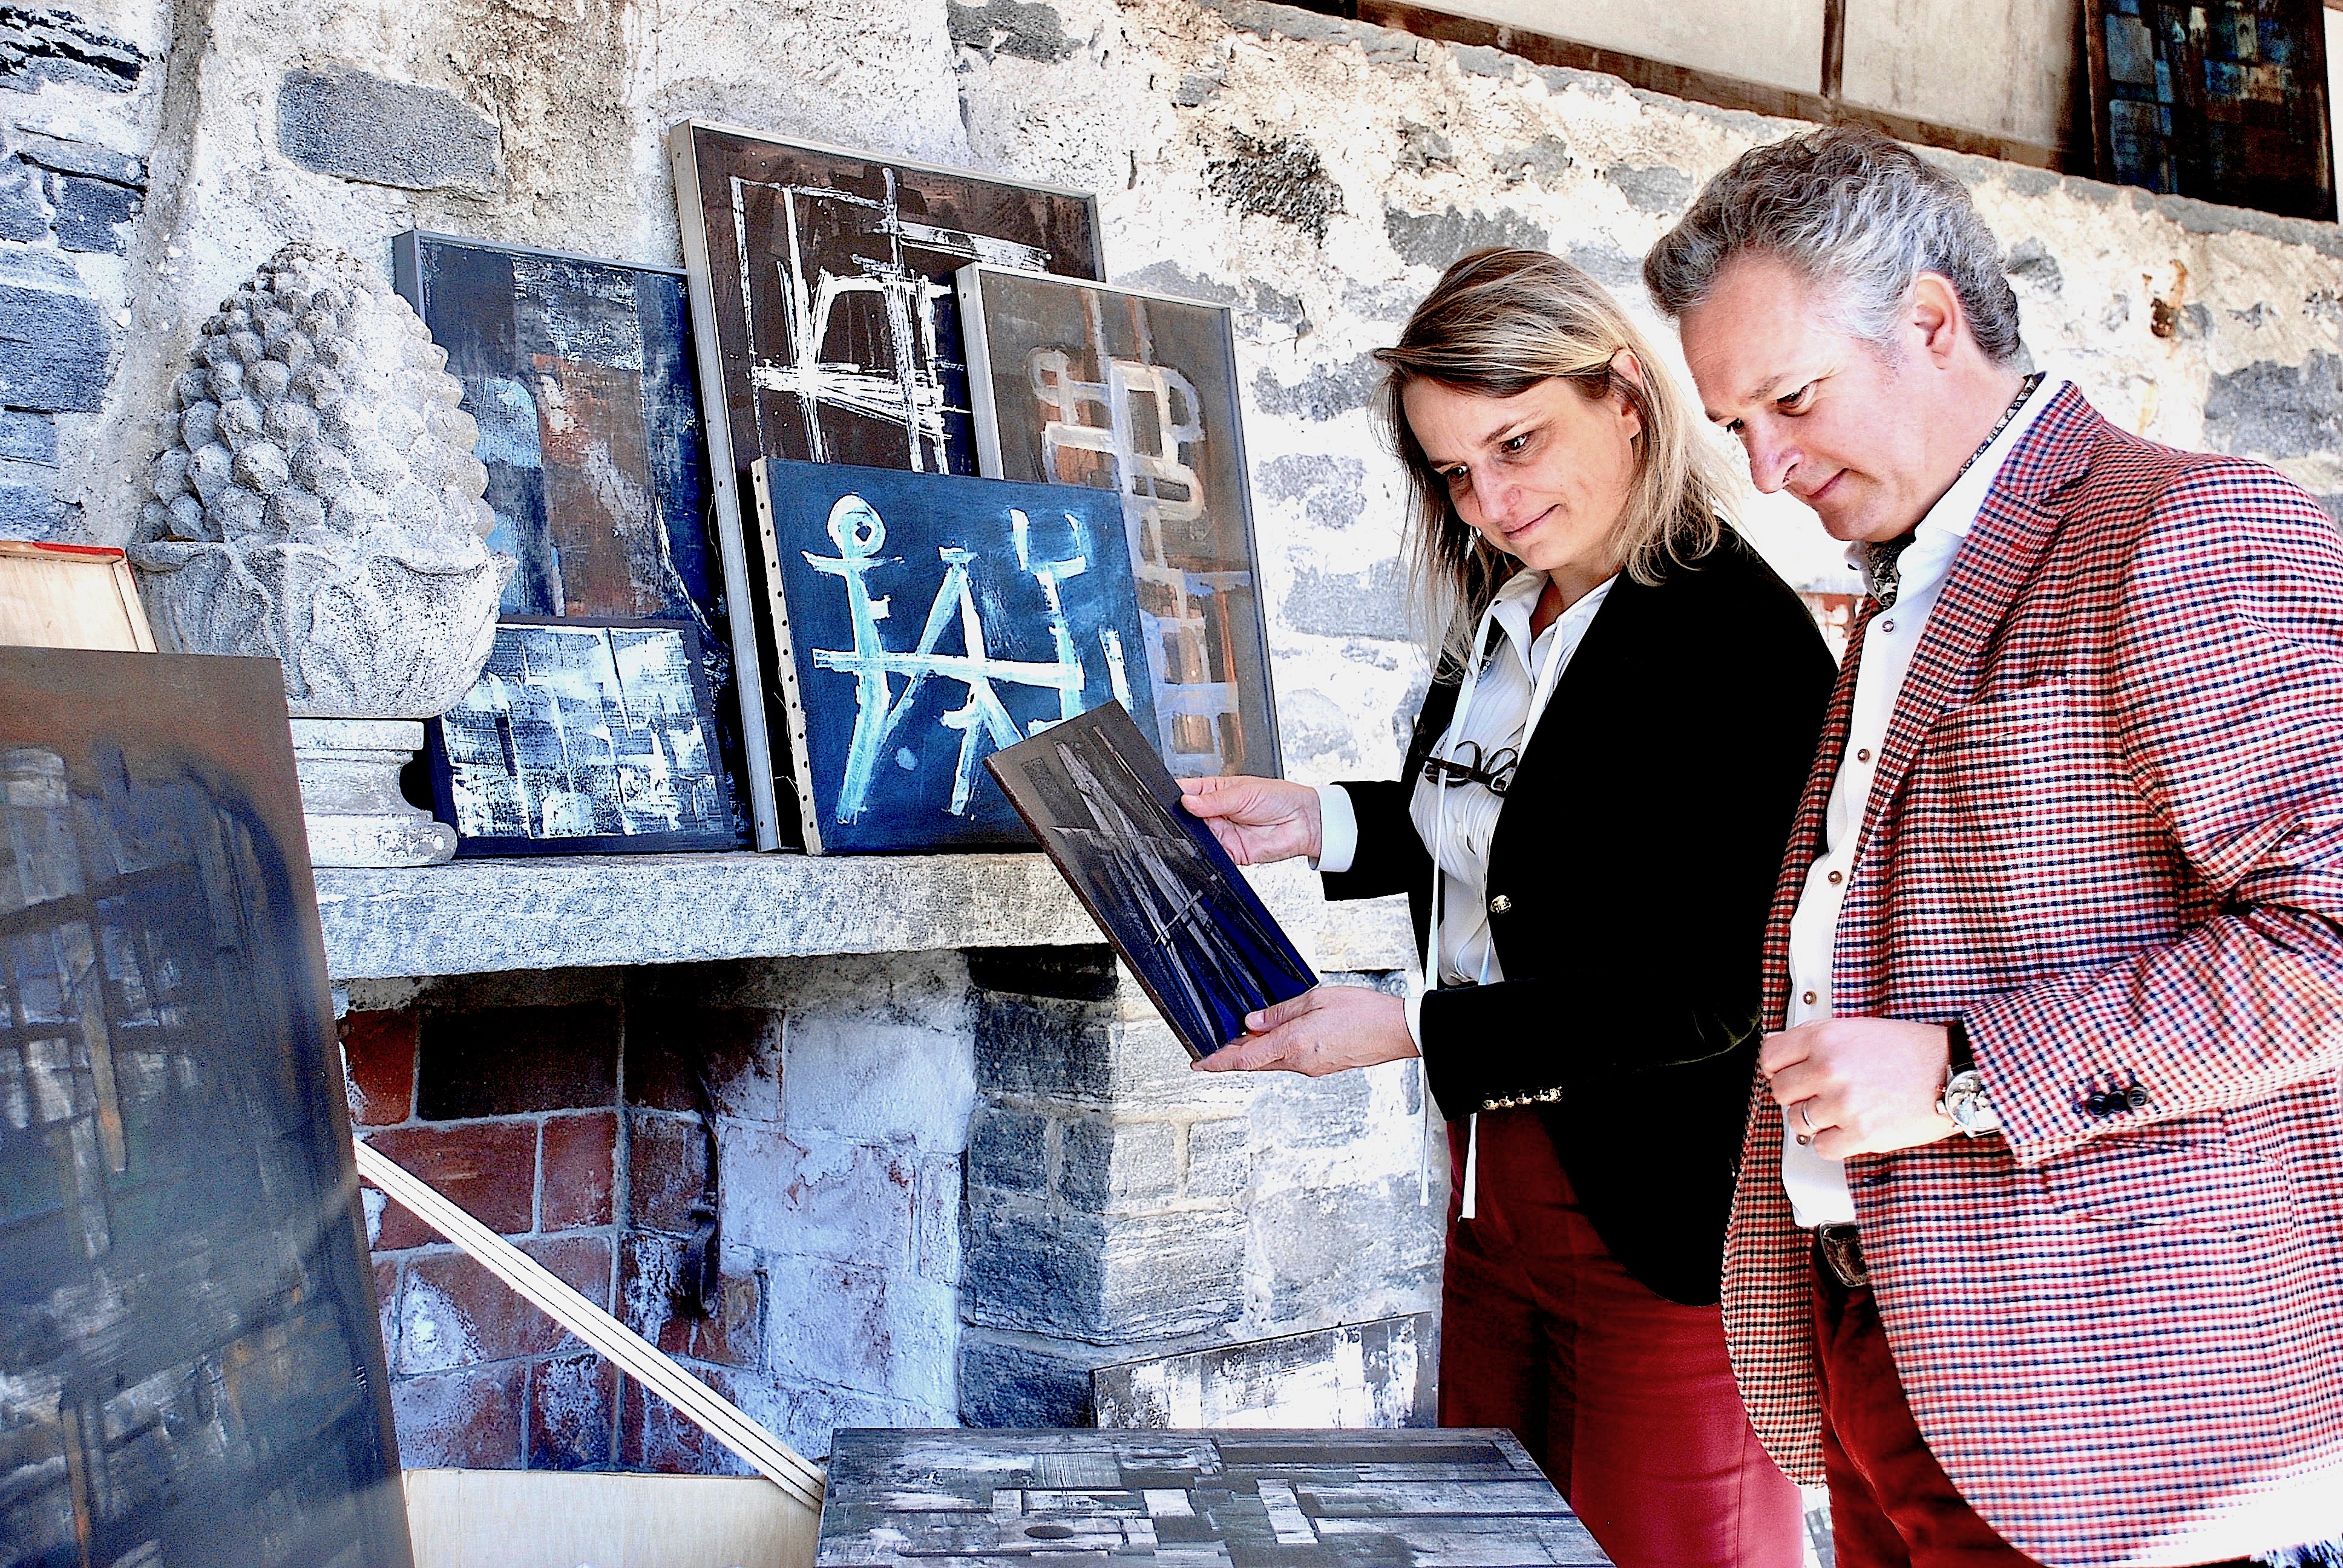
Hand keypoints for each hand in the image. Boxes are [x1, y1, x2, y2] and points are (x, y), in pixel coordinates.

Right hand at [1178, 774, 1321, 864]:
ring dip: (1193, 836)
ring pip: (1195, 837)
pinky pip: (1211, 856)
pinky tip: (1209, 845)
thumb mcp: (1245, 792)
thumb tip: (1188, 802)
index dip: (1176, 796)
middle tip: (1184, 816)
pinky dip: (1206, 853)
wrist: (1303, 822)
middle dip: (1182, 818)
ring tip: (1200, 828)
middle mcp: (1215, 813)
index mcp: (1215, 791)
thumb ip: (1214, 800)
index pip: (1187, 792)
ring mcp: (1220, 833)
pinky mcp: (1229, 852)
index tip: (1170, 799)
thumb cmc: (1280, 798)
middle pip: (1186, 817)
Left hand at [1193, 985, 1418, 1075]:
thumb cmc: (1365, 1013)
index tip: (1199, 1063)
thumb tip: (1253, 1021)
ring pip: (1273, 1062)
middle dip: (1233, 1055)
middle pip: (1256, 1062)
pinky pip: (1291, 1060)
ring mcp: (1313, 1068)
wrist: (1398, 1031)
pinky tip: (1277, 1037)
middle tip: (1215, 1047)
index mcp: (1294, 1045)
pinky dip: (1277, 1051)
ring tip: (1245, 1036)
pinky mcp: (1324, 1066)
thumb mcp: (1316, 999)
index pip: (1245, 1058)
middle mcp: (1301, 1062)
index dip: (1217, 1061)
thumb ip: (1281, 1011)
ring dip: (1256, 1051)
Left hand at [1760, 1017, 1954, 1158]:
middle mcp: (1830, 1069)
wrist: (1954, 1072)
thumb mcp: (1857, 1028)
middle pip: (1781, 1092)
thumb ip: (1814, 1038)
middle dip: (1799, 1095)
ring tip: (1844, 1109)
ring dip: (1817, 1120)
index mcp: (1825, 1038)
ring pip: (1798, 1121)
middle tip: (1822, 1094)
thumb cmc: (1911, 1050)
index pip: (1770, 1056)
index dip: (1777, 1068)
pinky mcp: (1861, 1134)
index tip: (1787, 1074)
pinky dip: (1832, 1143)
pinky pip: (1821, 1147)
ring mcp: (1843, 1103)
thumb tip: (1774, 1045)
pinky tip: (1851, 1128)